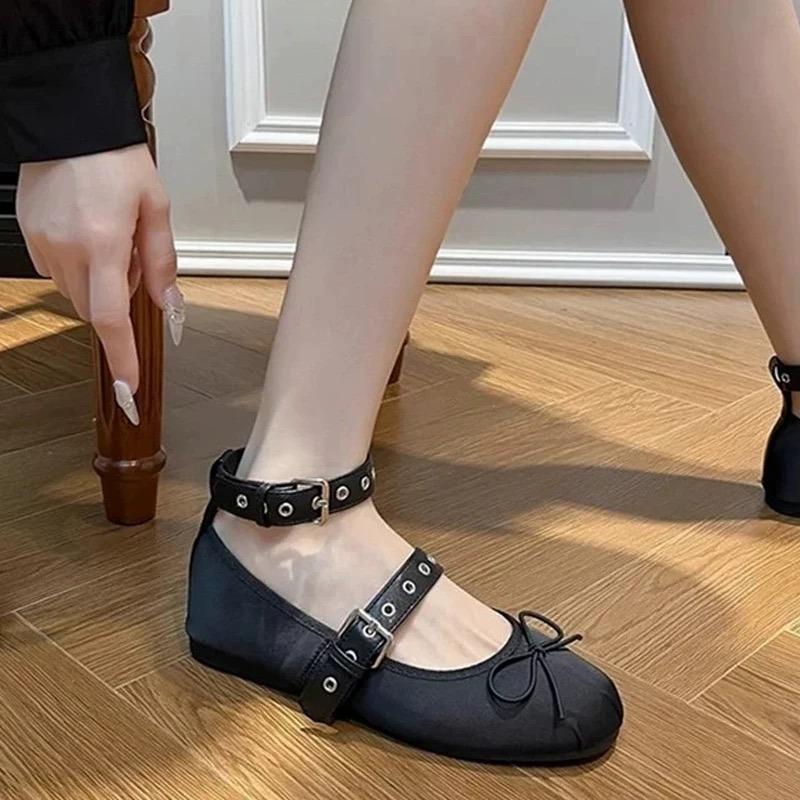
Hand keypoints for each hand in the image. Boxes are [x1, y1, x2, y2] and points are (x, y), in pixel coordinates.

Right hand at [16, 143, 183, 424]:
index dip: (121, 356)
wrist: (69, 118)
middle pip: (94, 308)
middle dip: (117, 300)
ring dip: (98, 282)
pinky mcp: (28, 234)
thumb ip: (162, 262)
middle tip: (132, 259)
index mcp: (104, 244)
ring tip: (109, 237)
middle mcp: (67, 249)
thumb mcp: (156, 208)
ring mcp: (42, 243)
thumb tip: (168, 305)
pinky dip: (77, 266)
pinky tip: (87, 232)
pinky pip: (56, 270)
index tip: (129, 386)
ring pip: (75, 291)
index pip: (111, 318)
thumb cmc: (117, 158)